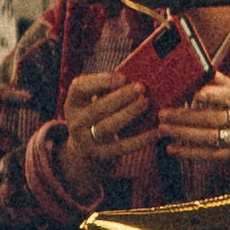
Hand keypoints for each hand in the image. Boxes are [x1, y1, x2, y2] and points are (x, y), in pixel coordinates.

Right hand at [55, 62, 157, 201]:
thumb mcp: (93, 102)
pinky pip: (122, 147)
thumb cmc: (97, 117)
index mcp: (72, 103)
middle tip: (141, 88)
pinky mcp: (101, 155)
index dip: (101, 81)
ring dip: (128, 114)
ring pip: (107, 127)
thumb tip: (139, 74)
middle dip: (120, 97)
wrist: (85, 152)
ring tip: (146, 103)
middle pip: (98, 108)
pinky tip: (157, 132)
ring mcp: (86, 140)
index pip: (79, 88)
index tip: (123, 77)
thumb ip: (107, 90)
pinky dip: (141, 140)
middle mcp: (75, 122)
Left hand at [159, 72, 229, 176]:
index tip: (196, 94)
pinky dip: (190, 152)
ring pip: (207, 136)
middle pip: (210, 118)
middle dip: (184, 116)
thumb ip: (227, 84)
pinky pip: (210, 154)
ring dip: (182, 133)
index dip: (213, 95)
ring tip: (162, 128)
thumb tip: (205, 69)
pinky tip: (173, 149)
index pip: (228, 96)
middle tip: (163, 113)